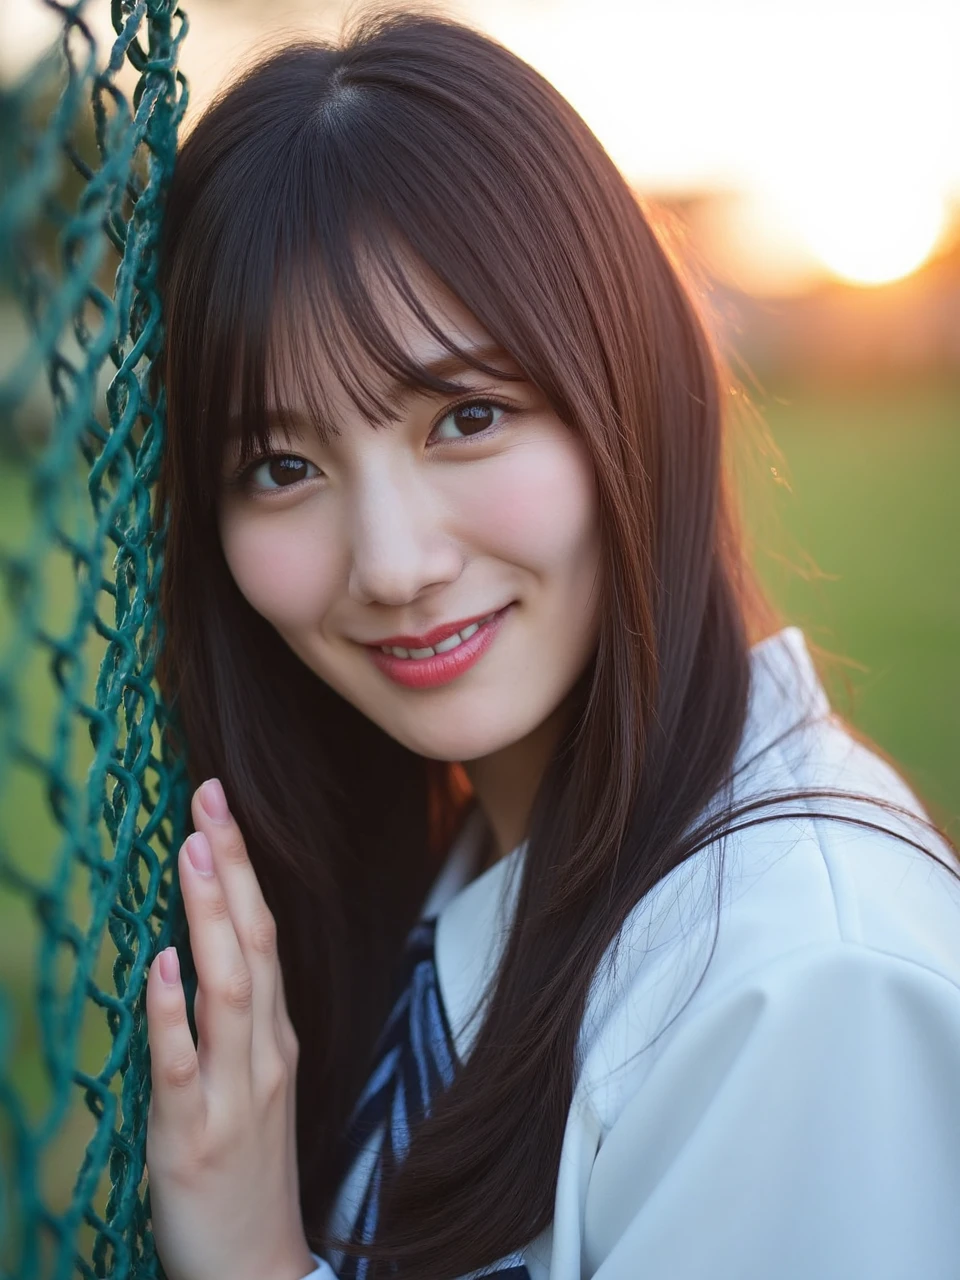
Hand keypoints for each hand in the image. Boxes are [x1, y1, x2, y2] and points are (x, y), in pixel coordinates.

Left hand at [145, 779, 315, 1279]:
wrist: (256, 1270)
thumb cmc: (251, 1169)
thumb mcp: (256, 1082)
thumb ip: (236, 1017)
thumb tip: (196, 946)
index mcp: (277, 1035)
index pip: (264, 932)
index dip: (243, 868)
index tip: (219, 806)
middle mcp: (265, 1051)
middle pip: (255, 942)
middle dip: (232, 867)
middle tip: (210, 800)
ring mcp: (235, 1091)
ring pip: (231, 987)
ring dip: (211, 918)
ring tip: (192, 854)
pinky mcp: (194, 1135)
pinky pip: (184, 1065)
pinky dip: (175, 1011)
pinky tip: (161, 967)